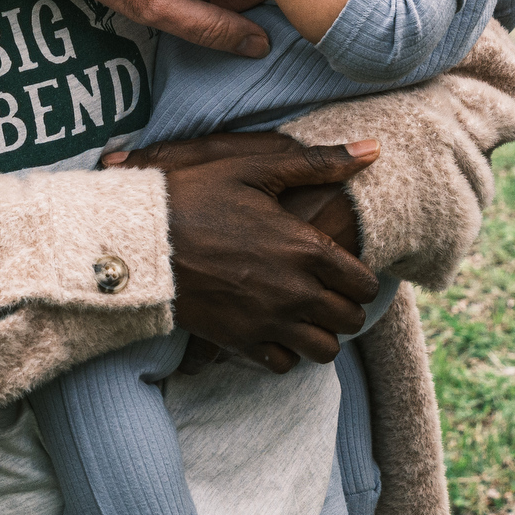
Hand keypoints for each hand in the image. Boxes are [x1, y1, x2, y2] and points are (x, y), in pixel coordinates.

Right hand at [121, 137, 381, 370]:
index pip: (364, 283)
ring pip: (323, 349)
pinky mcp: (239, 341)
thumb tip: (373, 149)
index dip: (362, 279)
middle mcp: (295, 292)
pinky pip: (283, 364)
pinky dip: (285, 351)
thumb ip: (318, 163)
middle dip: (345, 306)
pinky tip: (275, 329)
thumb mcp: (255, 167)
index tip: (347, 273)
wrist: (141, 240)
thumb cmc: (197, 195)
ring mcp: (268, 321)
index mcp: (306, 249)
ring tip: (306, 315)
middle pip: (349, 319)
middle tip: (330, 294)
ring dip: (321, 333)